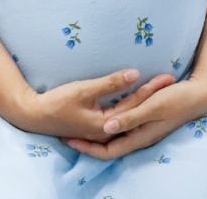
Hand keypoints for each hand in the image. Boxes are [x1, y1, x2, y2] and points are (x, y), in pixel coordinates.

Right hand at [2, 68, 171, 142]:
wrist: (35, 116)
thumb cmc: (57, 102)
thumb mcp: (84, 90)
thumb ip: (110, 83)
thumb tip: (135, 74)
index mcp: (105, 125)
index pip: (135, 105)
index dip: (152, 89)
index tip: (167, 77)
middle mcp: (107, 131)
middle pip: (136, 112)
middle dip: (153, 96)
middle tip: (171, 80)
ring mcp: (102, 131)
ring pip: (130, 117)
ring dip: (144, 102)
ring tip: (161, 88)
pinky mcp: (97, 127)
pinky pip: (121, 118)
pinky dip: (132, 108)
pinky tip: (140, 99)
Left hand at [66, 72, 206, 160]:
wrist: (199, 95)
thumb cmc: (177, 100)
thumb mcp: (151, 106)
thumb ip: (129, 117)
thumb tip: (106, 128)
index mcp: (139, 137)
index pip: (107, 152)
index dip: (87, 148)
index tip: (69, 139)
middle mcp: (140, 137)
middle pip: (109, 146)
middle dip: (89, 142)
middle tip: (69, 133)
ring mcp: (144, 129)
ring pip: (116, 136)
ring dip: (99, 132)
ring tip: (81, 123)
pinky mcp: (148, 120)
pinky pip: (124, 126)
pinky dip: (112, 122)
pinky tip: (106, 112)